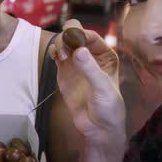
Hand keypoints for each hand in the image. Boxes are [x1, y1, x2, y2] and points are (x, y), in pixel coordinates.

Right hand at [49, 20, 125, 144]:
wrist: (97, 127)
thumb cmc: (108, 107)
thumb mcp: (102, 88)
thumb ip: (90, 69)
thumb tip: (79, 50)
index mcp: (105, 55)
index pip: (90, 36)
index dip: (80, 33)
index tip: (71, 39)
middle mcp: (90, 55)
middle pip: (74, 34)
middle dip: (67, 36)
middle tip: (64, 47)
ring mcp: (76, 62)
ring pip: (63, 42)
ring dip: (59, 44)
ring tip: (61, 56)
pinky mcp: (64, 71)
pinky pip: (56, 54)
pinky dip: (53, 51)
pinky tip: (55, 57)